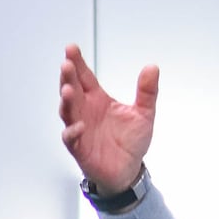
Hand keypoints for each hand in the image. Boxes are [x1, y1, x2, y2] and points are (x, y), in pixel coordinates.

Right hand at [57, 43, 158, 193]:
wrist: (128, 170)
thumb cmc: (130, 141)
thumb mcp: (144, 114)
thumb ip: (147, 92)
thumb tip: (152, 68)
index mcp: (97, 99)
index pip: (84, 77)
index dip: (77, 63)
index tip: (72, 48)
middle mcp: (85, 111)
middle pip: (72, 90)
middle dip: (68, 77)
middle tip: (67, 64)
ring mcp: (80, 128)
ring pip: (68, 111)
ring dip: (66, 101)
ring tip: (68, 89)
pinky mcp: (80, 148)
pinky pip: (71, 138)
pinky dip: (72, 132)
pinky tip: (78, 126)